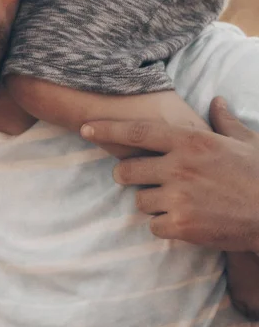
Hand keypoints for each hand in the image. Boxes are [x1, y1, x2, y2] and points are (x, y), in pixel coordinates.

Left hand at [81, 97, 258, 252]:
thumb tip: (217, 100)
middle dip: (126, 175)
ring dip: (150, 202)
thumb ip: (223, 121)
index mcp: (190, 142)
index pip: (137, 132)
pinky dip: (163, 225)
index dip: (107, 130)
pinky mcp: (183, 226)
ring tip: (174, 201)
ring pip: (139, 200)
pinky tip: (182, 220)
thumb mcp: (244, 142)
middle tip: (136, 177)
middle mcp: (179, 167)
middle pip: (126, 170)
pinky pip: (153, 225)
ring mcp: (179, 197)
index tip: (85, 129)